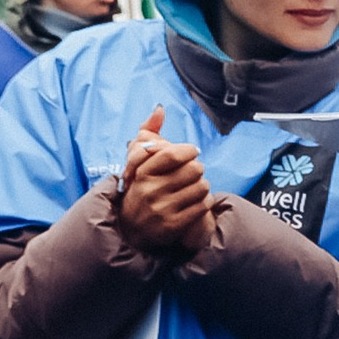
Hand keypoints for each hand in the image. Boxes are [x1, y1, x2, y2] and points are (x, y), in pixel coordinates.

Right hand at [117, 107, 211, 255]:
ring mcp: (162, 208)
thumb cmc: (141, 188)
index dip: (189, 151)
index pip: (174, 154)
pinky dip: (204, 201)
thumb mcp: (139, 161)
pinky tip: (196, 200)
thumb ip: (148, 132)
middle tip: (193, 171)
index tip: (192, 152)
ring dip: (202, 185)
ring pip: (201, 186)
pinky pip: (203, 205)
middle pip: (193, 169)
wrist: (133, 230)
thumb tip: (160, 108)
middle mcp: (150, 190)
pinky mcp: (174, 224)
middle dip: (197, 168)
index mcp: (141, 172)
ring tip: (194, 186)